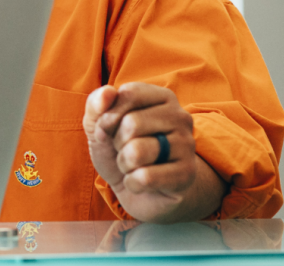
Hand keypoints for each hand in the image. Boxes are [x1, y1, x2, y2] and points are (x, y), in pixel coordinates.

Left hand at [84, 83, 225, 222]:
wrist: (143, 192)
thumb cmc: (121, 150)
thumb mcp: (99, 126)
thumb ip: (96, 104)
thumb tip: (107, 91)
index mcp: (162, 97)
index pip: (128, 94)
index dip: (108, 116)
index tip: (109, 129)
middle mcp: (181, 117)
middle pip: (132, 124)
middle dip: (117, 143)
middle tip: (126, 150)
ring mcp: (187, 145)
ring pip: (137, 152)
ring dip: (124, 164)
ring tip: (134, 166)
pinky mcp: (187, 174)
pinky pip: (145, 177)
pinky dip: (132, 183)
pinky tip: (142, 182)